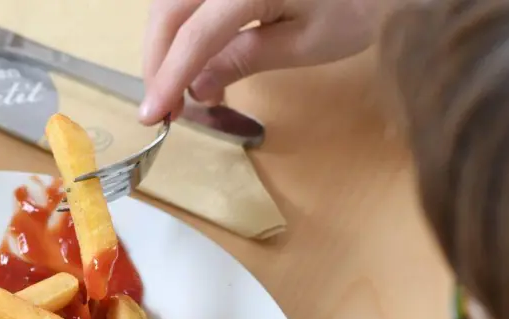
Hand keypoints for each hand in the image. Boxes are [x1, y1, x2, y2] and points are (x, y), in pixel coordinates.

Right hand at [140, 0, 392, 121]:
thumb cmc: (356, 3)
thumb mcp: (305, 42)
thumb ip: (244, 60)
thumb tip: (197, 87)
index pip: (193, 36)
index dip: (168, 78)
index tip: (152, 116)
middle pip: (168, 12)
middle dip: (157, 61)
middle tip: (162, 106)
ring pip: (169, 1)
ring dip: (165, 42)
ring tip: (180, 85)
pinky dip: (181, 24)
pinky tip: (193, 54)